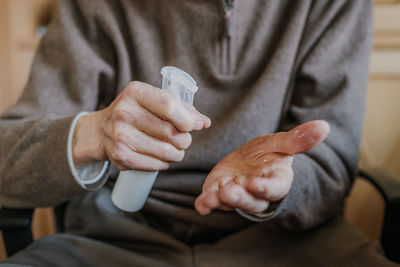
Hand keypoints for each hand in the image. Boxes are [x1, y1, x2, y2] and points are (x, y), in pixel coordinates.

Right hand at [72, 81, 210, 169]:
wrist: (101, 131)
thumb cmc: (137, 113)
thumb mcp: (154, 101)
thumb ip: (182, 109)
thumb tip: (204, 122)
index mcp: (136, 92)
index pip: (170, 107)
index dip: (188, 120)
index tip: (193, 126)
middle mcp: (124, 112)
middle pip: (172, 133)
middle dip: (185, 139)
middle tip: (182, 139)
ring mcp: (121, 135)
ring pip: (167, 152)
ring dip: (177, 153)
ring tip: (173, 149)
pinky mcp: (121, 156)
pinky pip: (156, 164)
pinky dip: (165, 163)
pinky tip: (160, 157)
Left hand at [194, 120, 329, 214]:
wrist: (247, 161)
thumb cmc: (267, 154)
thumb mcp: (280, 143)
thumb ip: (298, 139)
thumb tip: (324, 126)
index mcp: (275, 181)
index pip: (273, 188)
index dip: (265, 187)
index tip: (255, 183)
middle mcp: (256, 193)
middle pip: (251, 201)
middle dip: (240, 197)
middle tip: (229, 191)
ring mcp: (237, 195)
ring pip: (230, 203)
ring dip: (221, 201)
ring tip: (212, 197)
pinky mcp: (218, 194)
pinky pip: (212, 202)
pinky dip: (206, 204)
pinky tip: (201, 205)